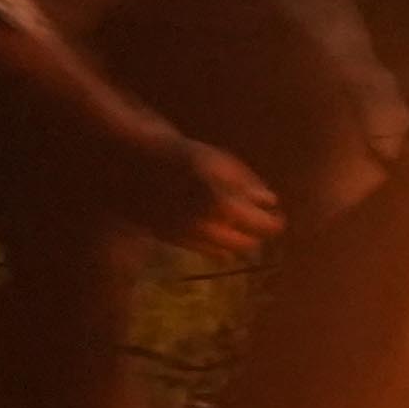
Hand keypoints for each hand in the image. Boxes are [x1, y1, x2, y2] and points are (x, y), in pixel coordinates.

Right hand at [144, 133, 281, 257]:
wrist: (130, 165)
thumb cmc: (179, 156)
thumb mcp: (219, 163)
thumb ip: (246, 184)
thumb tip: (270, 201)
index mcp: (223, 206)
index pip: (261, 226)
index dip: (273, 224)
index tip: (278, 218)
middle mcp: (206, 229)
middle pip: (245, 245)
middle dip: (256, 235)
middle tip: (260, 222)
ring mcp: (187, 238)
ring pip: (223, 252)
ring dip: (236, 242)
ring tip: (239, 226)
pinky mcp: (170, 241)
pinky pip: (202, 250)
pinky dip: (215, 245)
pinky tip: (216, 230)